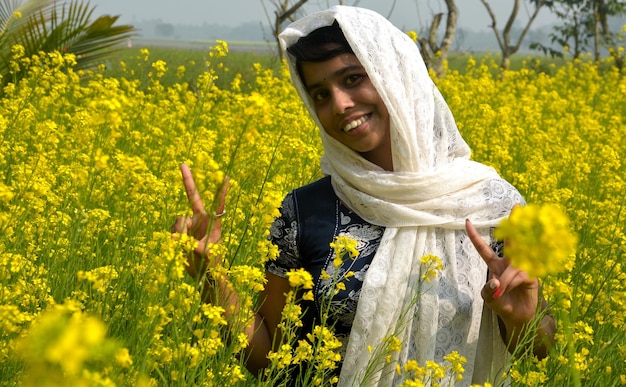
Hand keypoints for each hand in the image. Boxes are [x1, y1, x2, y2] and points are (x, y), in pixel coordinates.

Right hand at [171, 163, 228, 277]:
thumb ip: (191, 245)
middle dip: (187, 180)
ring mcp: (190, 224)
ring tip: (184, 246)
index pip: (219, 203)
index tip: (226, 176)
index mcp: (213, 222)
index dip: (221, 190)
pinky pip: (173, 229)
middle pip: (192, 197)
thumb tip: (174, 239)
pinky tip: (178, 246)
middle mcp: (201, 219)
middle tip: (182, 163)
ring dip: (179, 231)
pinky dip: (174, 237)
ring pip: (179, 219)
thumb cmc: (211, 263)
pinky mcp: (181, 231)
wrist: (204, 274)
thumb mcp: (205, 255)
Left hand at [464, 215, 539, 325]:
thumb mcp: (489, 298)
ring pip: (512, 263)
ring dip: (506, 278)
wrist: (519, 318)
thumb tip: (497, 280)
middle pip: (510, 239)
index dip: (475, 236)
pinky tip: (511, 288)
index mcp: (495, 265)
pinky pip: (519, 274)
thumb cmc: (503, 305)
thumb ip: (488, 290)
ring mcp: (522, 267)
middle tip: (516, 205)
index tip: (466, 222)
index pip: (483, 248)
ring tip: (502, 290)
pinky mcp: (532, 275)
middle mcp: (509, 262)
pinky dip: (512, 282)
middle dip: (513, 222)